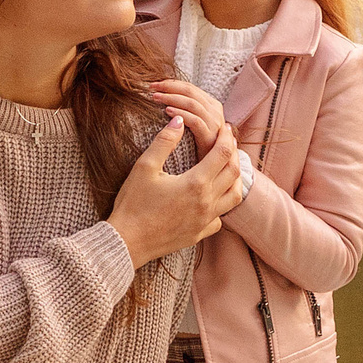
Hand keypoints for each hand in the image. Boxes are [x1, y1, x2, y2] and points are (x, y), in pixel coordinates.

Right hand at [107, 118, 248, 266]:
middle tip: (229, 142)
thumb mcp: (144, 167)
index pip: (222, 153)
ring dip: (234, 179)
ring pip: (234, 196)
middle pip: (233, 172)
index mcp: (195, 183)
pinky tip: (212, 198)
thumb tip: (179, 120)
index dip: (226, 137)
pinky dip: (222, 204)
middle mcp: (207, 202)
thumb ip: (164, 142)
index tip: (225, 128)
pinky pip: (221, 217)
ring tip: (228, 167)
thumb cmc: (133, 204)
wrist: (127, 241)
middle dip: (233, 153)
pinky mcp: (200, 234)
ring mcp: (206, 221)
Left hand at [144, 78, 226, 152]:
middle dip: (170, 87)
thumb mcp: (188, 127)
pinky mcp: (211, 140)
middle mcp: (216, 114)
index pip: (191, 88)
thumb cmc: (192, 151)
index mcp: (211, 108)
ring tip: (155, 97)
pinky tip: (167, 111)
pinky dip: (181, 114)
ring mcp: (215, 127)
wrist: (204, 174)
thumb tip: (161, 96)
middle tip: (152, 87)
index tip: (154, 84)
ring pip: (193, 104)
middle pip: (192, 92)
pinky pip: (196, 121)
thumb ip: (183, 111)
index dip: (172, 83)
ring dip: (172, 97)